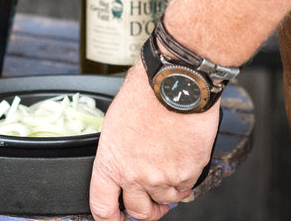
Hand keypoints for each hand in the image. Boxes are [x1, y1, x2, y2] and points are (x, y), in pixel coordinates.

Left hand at [89, 63, 219, 220]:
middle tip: (150, 203)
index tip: (113, 219)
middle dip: (145, 211)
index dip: (107, 219)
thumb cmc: (144, 93)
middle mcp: (135, 175)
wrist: (175, 83)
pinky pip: (186, 188)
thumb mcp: (116, 123)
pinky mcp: (188, 173)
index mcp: (111, 162)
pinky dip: (184, 179)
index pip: (102, 206)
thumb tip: (124, 163)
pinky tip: (181, 159)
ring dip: (167, 191)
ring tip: (168, 167)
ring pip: (166, 200)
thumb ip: (118, 152)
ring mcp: (163, 177)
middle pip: (139, 212)